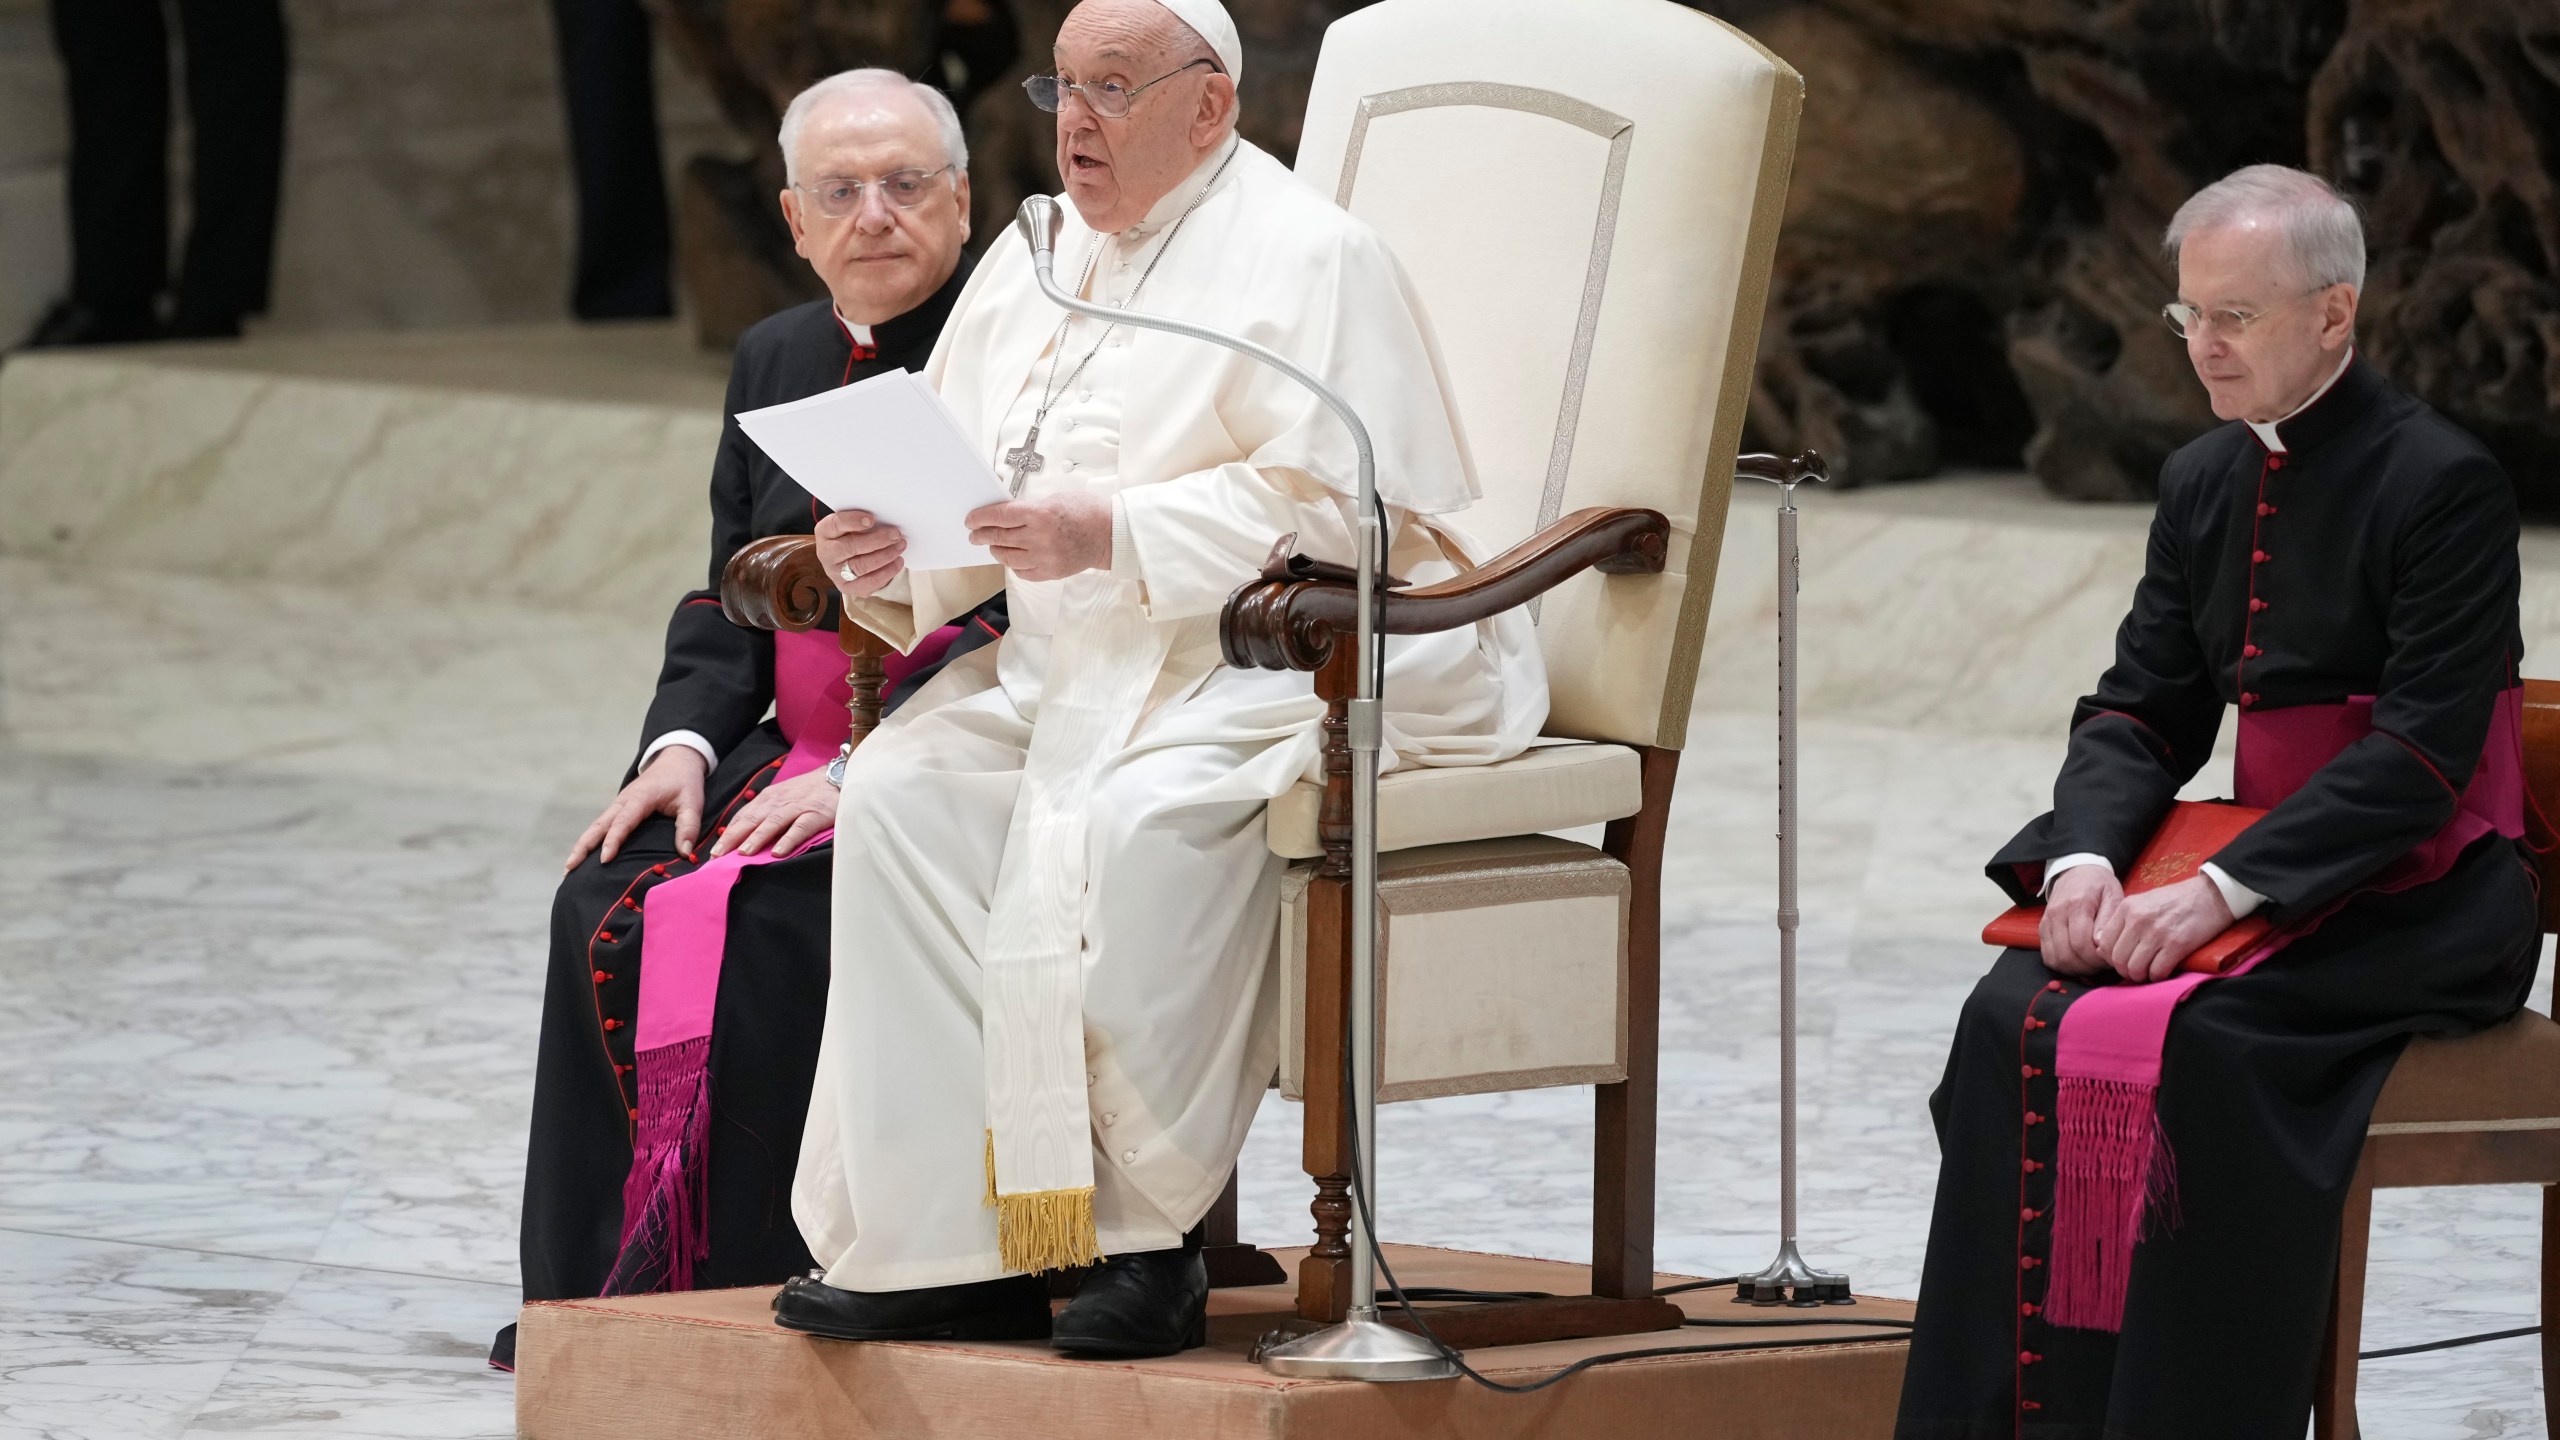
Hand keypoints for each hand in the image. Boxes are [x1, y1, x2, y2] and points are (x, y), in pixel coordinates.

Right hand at [568, 745, 706, 870]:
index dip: (613, 841)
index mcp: (640, 798)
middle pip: (599, 825)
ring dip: (582, 845)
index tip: (604, 860)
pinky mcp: (619, 808)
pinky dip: (591, 840)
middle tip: (570, 868)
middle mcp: (623, 801)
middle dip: (583, 846)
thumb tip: (685, 852)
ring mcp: (619, 804)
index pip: (622, 822)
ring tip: (569, 868)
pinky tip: (584, 856)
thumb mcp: (693, 802)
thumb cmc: (684, 782)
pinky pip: (602, 825)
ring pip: (596, 825)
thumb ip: (689, 826)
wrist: (676, 760)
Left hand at [709, 768, 839, 858]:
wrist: (840, 777)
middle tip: (718, 856)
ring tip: (743, 854)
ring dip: (756, 838)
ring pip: (772, 823)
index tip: (714, 852)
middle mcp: (778, 802)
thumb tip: (745, 836)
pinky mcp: (815, 814)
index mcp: (768, 799)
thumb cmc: (809, 792)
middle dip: (733, 838)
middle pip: (751, 820)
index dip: (728, 834)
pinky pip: (800, 827)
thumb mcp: (783, 798)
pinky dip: (788, 839)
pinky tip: (778, 852)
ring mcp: (797, 807)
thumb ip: (766, 814)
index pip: (743, 817)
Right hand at [816, 509, 906, 597]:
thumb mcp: (852, 524)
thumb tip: (885, 520)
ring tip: (900, 546)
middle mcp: (826, 553)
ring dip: (885, 556)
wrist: (846, 558)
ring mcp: (835, 573)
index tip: (871, 519)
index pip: (836, 524)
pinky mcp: (847, 587)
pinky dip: (886, 572)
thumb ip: (863, 520)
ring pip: (860, 566)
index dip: (853, 521)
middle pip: (850, 547)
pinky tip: (897, 562)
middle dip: (877, 540)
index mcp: (824, 532)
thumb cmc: (852, 535)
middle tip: (895, 535)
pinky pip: (868, 583)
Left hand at [966, 493, 1113, 580]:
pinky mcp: (1049, 572)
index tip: (971, 520)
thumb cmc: (1086, 512)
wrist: (1109, 534)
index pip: (999, 516)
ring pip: (1006, 556)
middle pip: (999, 536)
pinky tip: (1013, 557)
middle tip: (975, 534)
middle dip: (982, 534)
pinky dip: (1013, 564)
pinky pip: (1021, 571)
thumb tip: (1006, 515)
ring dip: (996, 549)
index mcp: (1039, 514)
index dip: (980, 518)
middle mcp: (1038, 538)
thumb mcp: (1054, 499)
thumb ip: (1029, 508)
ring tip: (994, 545)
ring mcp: (1043, 558)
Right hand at [2039, 865, 2120, 976]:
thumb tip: (2100, 944)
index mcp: (2076, 905)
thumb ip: (2107, 920)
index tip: (2109, 959)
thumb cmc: (2098, 884)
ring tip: (2091, 965)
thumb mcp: (2112, 895)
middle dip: (2087, 967)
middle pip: (2066, 954)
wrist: (2076, 871)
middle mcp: (2056, 914)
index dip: (2096, 958)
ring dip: (2074, 969)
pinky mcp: (2042, 929)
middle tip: (2102, 965)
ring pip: (2055, 959)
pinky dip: (2063, 965)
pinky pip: (2048, 957)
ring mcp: (2046, 922)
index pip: (2081, 943)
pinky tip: (2077, 961)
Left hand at [2094, 874, 2233, 982]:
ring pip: (2135, 968)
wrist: (2210, 895)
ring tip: (2147, 973)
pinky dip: (2157, 976)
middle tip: (2135, 972)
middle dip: (2125, 971)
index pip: (2104, 943)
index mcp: (2127, 908)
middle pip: (2118, 959)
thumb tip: (2105, 946)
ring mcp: (2157, 932)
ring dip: (2141, 976)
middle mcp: (2138, 919)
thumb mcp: (2142, 902)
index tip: (2121, 961)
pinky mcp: (2177, 944)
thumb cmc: (2175, 901)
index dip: (2110, 959)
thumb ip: (2124, 921)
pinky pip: (2157, 971)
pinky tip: (2161, 972)